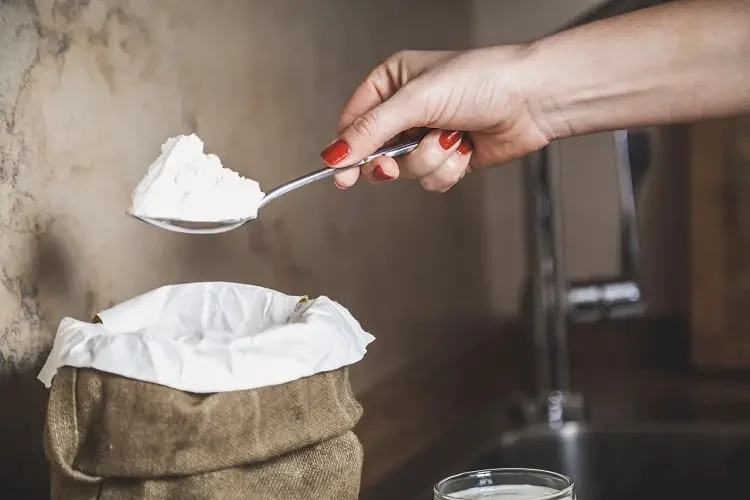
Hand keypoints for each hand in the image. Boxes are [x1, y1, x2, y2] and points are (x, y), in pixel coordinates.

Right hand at [319, 46, 551, 191]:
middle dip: (394, 161)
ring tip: (451, 139)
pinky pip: (431, 180)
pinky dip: (449, 170)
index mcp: (392, 83)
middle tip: (397, 163)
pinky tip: (465, 149)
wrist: (533, 99)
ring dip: (430, 161)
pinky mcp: (448, 158)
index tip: (341, 173)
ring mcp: (428, 136)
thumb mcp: (418, 100)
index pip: (353, 122)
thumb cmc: (484, 80)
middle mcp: (407, 110)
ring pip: (406, 171)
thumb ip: (373, 129)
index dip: (346, 150)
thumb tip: (336, 154)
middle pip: (376, 154)